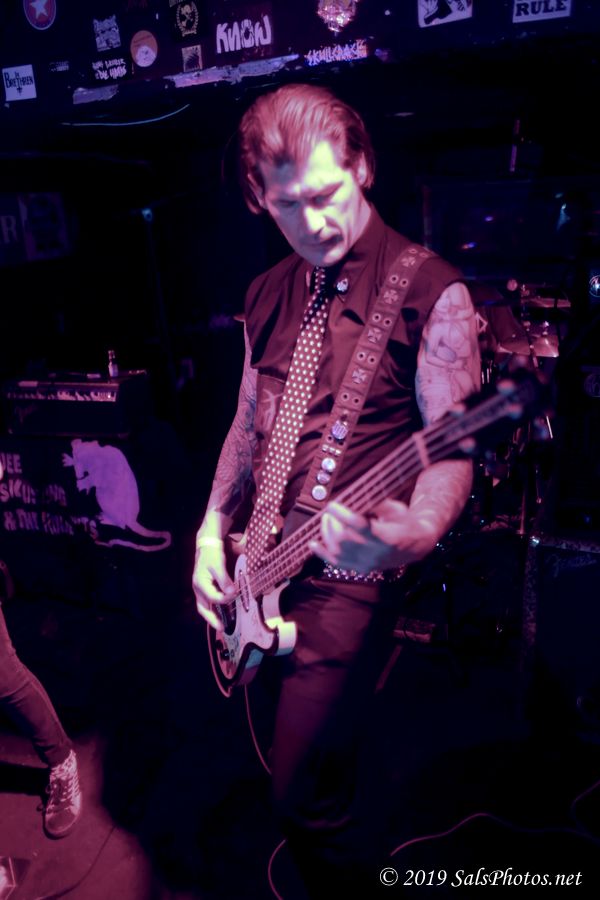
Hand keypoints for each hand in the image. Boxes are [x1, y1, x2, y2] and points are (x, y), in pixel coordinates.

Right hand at [192, 543, 233, 631]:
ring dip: (212, 616)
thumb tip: (231, 593)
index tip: (235, 594)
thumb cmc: (211, 555)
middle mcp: (198, 589)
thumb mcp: (218, 565)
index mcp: (200, 584)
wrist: (207, 547)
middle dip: (211, 619)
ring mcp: (200, 590)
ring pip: (205, 607)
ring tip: (221, 625)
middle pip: (203, 608)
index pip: (213, 597)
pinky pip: (208, 602)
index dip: (225, 598)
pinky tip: (221, 613)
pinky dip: (214, 609)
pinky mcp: (205, 588)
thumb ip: (224, 580)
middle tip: (221, 628)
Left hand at [309, 500, 439, 572]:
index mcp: (388, 536)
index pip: (360, 526)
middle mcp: (376, 553)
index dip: (343, 515)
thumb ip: (374, 504)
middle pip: (345, 539)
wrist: (416, 545)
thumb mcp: (395, 508)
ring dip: (327, 534)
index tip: (332, 504)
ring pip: (338, 551)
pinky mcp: (361, 569)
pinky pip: (337, 564)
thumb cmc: (405, 521)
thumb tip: (352, 499)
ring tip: (326, 520)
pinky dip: (323, 553)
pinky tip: (313, 544)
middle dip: (332, 523)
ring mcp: (368, 563)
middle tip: (330, 511)